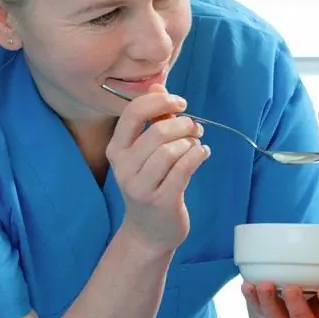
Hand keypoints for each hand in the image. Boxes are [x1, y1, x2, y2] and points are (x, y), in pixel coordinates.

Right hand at [107, 84, 209, 255]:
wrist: (149, 231)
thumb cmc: (151, 183)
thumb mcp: (145, 152)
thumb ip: (152, 120)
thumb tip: (159, 86)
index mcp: (116, 149)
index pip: (132, 113)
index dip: (159, 102)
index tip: (179, 103)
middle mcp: (123, 167)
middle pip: (157, 132)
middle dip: (183, 124)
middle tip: (196, 128)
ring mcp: (140, 186)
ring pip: (171, 150)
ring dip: (191, 142)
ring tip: (197, 144)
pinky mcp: (161, 200)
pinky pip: (184, 169)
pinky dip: (198, 156)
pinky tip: (202, 154)